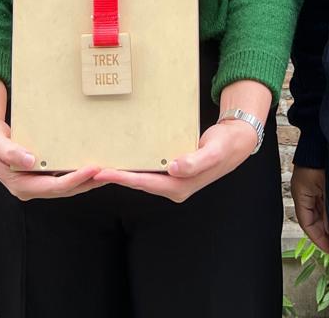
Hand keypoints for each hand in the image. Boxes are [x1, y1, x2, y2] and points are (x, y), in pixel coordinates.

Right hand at [0, 71, 101, 201]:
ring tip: (108, 171)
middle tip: (109, 172)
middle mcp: (30, 188)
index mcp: (20, 185)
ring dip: (87, 181)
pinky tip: (91, 167)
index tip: (92, 169)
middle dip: (88, 183)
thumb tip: (29, 161)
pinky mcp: (40, 176)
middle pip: (65, 190)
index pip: (53, 186)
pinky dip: (78, 174)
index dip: (74, 180)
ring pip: (66, 187)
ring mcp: (36, 183)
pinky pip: (62, 178)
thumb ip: (10, 151)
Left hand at [94, 115, 256, 201]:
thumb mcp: (213, 151)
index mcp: (181, 186)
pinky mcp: (173, 171)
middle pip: (140, 183)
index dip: (123, 178)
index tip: (104, 172)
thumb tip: (174, 169)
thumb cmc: (225, 145)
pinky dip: (135, 165)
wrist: (236, 141)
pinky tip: (124, 157)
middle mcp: (175, 187)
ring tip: (102, 164)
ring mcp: (174, 180)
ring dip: (124, 172)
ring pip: (143, 178)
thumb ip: (196, 161)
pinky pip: (150, 170)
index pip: (146, 183)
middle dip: (117, 177)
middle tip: (92, 169)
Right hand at [291, 165, 328, 252]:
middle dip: (324, 233)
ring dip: (328, 223)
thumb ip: (327, 207)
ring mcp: (312, 189)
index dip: (318, 238)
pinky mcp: (321, 184)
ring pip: (319, 212)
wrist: (320, 141)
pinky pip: (324, 203)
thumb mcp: (325, 187)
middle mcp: (305, 194)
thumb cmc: (319, 160)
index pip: (307, 223)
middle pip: (313, 220)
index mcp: (301, 195)